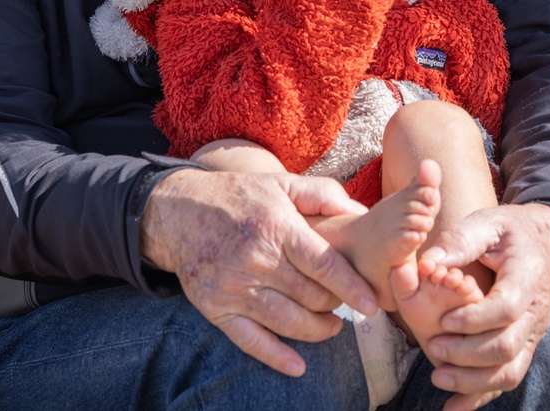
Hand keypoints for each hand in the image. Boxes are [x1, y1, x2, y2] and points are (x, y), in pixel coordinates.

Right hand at [139, 167, 379, 376]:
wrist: (177, 212)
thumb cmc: (238, 197)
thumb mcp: (279, 183)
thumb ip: (322, 194)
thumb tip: (360, 214)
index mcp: (276, 227)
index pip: (322, 264)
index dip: (350, 287)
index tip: (372, 305)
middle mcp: (256, 259)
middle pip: (310, 296)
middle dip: (335, 304)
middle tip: (347, 304)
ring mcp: (234, 287)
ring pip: (288, 322)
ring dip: (317, 330)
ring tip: (332, 326)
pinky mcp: (216, 308)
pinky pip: (250, 340)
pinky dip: (276, 357)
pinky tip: (298, 365)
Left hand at [414, 203, 549, 410]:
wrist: (549, 243)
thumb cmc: (511, 230)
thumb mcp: (487, 222)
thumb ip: (459, 240)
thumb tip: (427, 264)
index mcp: (527, 276)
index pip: (507, 307)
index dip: (476, 319)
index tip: (445, 321)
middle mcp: (536, 310)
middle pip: (508, 345)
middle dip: (468, 353)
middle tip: (433, 348)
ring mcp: (533, 332)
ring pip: (511, 370)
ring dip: (474, 381)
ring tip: (438, 377)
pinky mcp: (525, 345)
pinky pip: (509, 375)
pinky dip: (482, 395)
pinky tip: (454, 406)